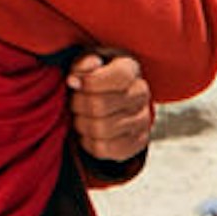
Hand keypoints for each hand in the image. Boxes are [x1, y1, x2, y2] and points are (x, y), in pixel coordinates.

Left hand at [68, 50, 153, 164]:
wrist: (108, 102)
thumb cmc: (92, 80)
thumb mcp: (84, 65)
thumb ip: (82, 66)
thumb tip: (74, 80)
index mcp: (130, 68)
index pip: (119, 76)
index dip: (91, 82)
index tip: (73, 83)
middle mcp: (141, 93)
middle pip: (101, 105)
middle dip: (78, 105)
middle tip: (74, 103)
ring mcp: (143, 120)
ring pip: (101, 129)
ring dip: (81, 125)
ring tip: (80, 118)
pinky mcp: (138, 142)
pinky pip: (105, 149)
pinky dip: (89, 143)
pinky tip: (88, 133)